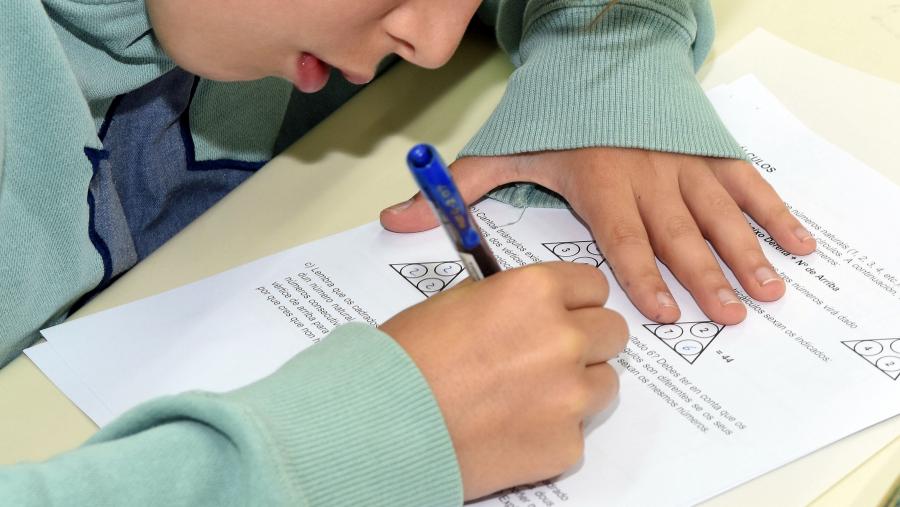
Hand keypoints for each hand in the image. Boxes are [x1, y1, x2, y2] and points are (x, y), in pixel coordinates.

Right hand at [380, 262, 626, 499]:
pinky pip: (577, 430)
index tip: (566, 313)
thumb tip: (530, 303)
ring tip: (526, 396)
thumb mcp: (456, 302)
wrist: (383, 424)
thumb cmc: (407, 361)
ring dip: (576, 386)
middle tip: (547, 356)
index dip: (576, 301)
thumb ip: (508, 298)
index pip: (593, 285)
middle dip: (585, 342)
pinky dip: (552, 430)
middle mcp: (562, 337)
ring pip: (604, 382)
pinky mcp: (565, 444)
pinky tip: (511, 428)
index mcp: (534, 292)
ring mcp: (569, 394)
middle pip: (612, 331)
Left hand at [381, 147, 816, 324]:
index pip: (621, 235)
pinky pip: (745, 183)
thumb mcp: (500, 150)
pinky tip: (796, 243)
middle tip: (730, 314)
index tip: (660, 312)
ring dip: (745, 251)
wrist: (597, 63)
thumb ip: (455, 191)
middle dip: (704, 275)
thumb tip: (392, 220)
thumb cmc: (553, 118)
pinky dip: (772, 212)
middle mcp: (646, 175)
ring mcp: (682, 162)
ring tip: (770, 289)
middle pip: (677, 232)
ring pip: (717, 212)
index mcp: (598, 181)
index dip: (641, 274)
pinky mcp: (706, 151)